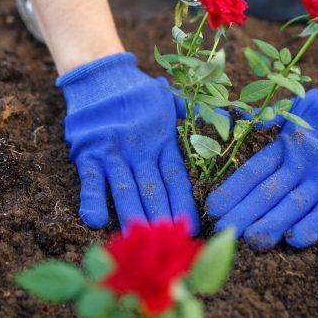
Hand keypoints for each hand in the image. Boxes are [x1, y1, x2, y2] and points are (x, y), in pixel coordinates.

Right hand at [57, 53, 197, 232]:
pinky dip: (92, 197)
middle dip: (161, 216)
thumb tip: (230, 114)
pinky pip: (90, 178)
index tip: (193, 226)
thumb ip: (194, 114)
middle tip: (169, 242)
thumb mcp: (170, 100)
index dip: (183, 202)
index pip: (176, 177)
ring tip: (140, 237)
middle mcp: (139, 150)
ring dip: (132, 213)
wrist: (100, 74)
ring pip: (124, 187)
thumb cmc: (140, 93)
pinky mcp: (87, 152)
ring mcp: (112, 152)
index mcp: (162, 142)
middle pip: (152, 188)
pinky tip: (96, 220)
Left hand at [206, 73, 317, 248]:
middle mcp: (304, 160)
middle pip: (269, 191)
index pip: (254, 170)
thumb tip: (235, 120)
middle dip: (244, 213)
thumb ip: (272, 122)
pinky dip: (313, 224)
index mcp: (287, 144)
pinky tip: (294, 240)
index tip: (213, 207)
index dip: (233, 189)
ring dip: (273, 223)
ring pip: (294, 203)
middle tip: (223, 232)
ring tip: (252, 241)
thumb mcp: (298, 111)